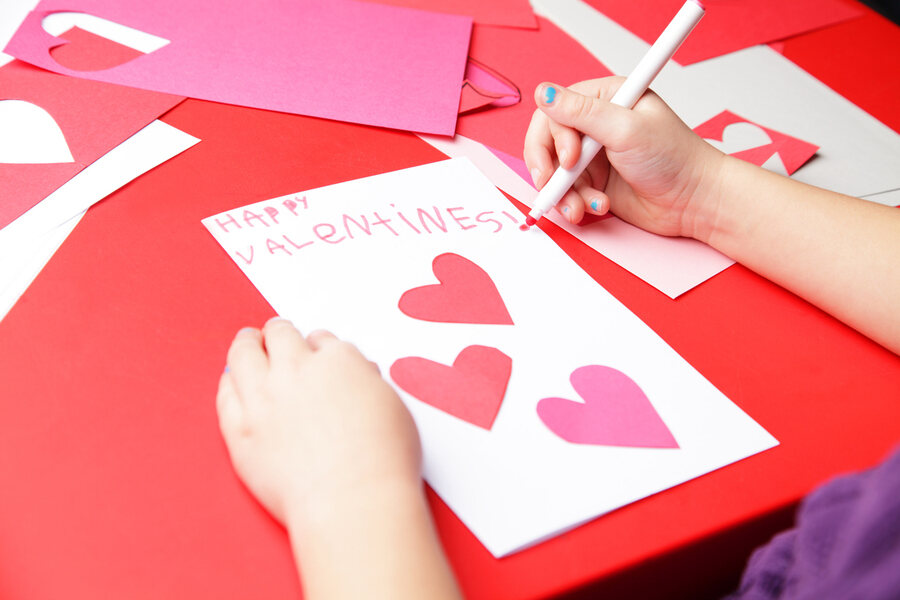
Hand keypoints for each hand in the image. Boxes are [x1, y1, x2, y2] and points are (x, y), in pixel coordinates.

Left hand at [216, 318, 421, 524]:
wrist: (353, 501)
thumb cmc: (381, 461)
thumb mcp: (391, 407)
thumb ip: (367, 383)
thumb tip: (357, 376)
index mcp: (338, 361)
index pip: (321, 339)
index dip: (317, 345)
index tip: (315, 351)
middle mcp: (296, 371)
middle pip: (279, 335)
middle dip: (279, 333)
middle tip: (275, 334)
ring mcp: (264, 399)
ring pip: (244, 354)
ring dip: (247, 343)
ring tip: (247, 341)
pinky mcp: (240, 430)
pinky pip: (225, 394)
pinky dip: (228, 382)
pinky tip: (230, 380)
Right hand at [524, 77, 724, 239]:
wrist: (695, 201)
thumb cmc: (674, 159)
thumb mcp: (626, 130)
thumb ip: (581, 113)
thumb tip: (544, 93)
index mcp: (605, 99)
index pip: (555, 111)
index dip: (553, 137)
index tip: (571, 159)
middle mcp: (595, 125)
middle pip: (546, 142)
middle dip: (548, 168)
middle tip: (554, 187)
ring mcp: (594, 155)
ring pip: (555, 172)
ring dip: (564, 193)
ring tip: (582, 207)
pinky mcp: (595, 181)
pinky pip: (568, 192)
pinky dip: (576, 203)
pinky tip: (598, 207)